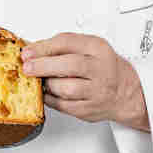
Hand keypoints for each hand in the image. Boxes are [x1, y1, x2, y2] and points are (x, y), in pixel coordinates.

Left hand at [21, 33, 149, 130]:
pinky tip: (47, 92)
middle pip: (69, 66)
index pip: (68, 43)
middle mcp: (100, 69)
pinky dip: (50, 99)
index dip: (43, 47)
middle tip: (27, 67)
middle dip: (43, 66)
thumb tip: (33, 50)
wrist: (125, 91)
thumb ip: (63, 46)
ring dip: (48, 84)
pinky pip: (63, 105)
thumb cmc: (103, 66)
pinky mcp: (89, 110)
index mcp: (98, 48)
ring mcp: (96, 91)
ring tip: (41, 80)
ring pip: (66, 89)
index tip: (27, 52)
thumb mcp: (89, 47)